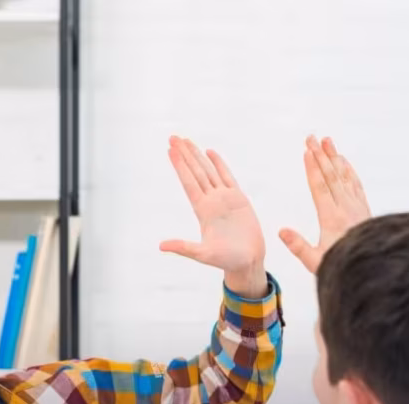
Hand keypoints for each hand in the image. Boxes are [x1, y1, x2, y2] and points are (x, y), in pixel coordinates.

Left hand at [160, 136, 267, 297]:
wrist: (247, 261)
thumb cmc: (226, 260)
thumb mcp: (202, 254)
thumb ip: (183, 248)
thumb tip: (161, 246)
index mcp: (202, 210)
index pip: (188, 182)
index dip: (179, 165)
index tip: (170, 150)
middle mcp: (211, 201)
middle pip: (195, 172)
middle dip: (184, 154)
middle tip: (173, 136)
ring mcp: (224, 199)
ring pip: (208, 171)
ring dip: (197, 156)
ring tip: (187, 140)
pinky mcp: (238, 199)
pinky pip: (227, 177)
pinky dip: (219, 164)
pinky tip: (210, 153)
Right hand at [279, 135, 370, 273]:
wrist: (374, 266)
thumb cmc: (341, 265)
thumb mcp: (315, 262)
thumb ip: (298, 247)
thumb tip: (281, 231)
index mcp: (332, 219)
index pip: (320, 188)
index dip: (312, 169)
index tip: (306, 152)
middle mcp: (346, 208)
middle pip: (331, 176)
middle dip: (320, 155)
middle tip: (311, 138)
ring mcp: (357, 207)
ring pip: (344, 176)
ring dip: (334, 157)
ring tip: (327, 141)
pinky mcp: (364, 209)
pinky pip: (356, 184)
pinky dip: (349, 170)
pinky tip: (344, 161)